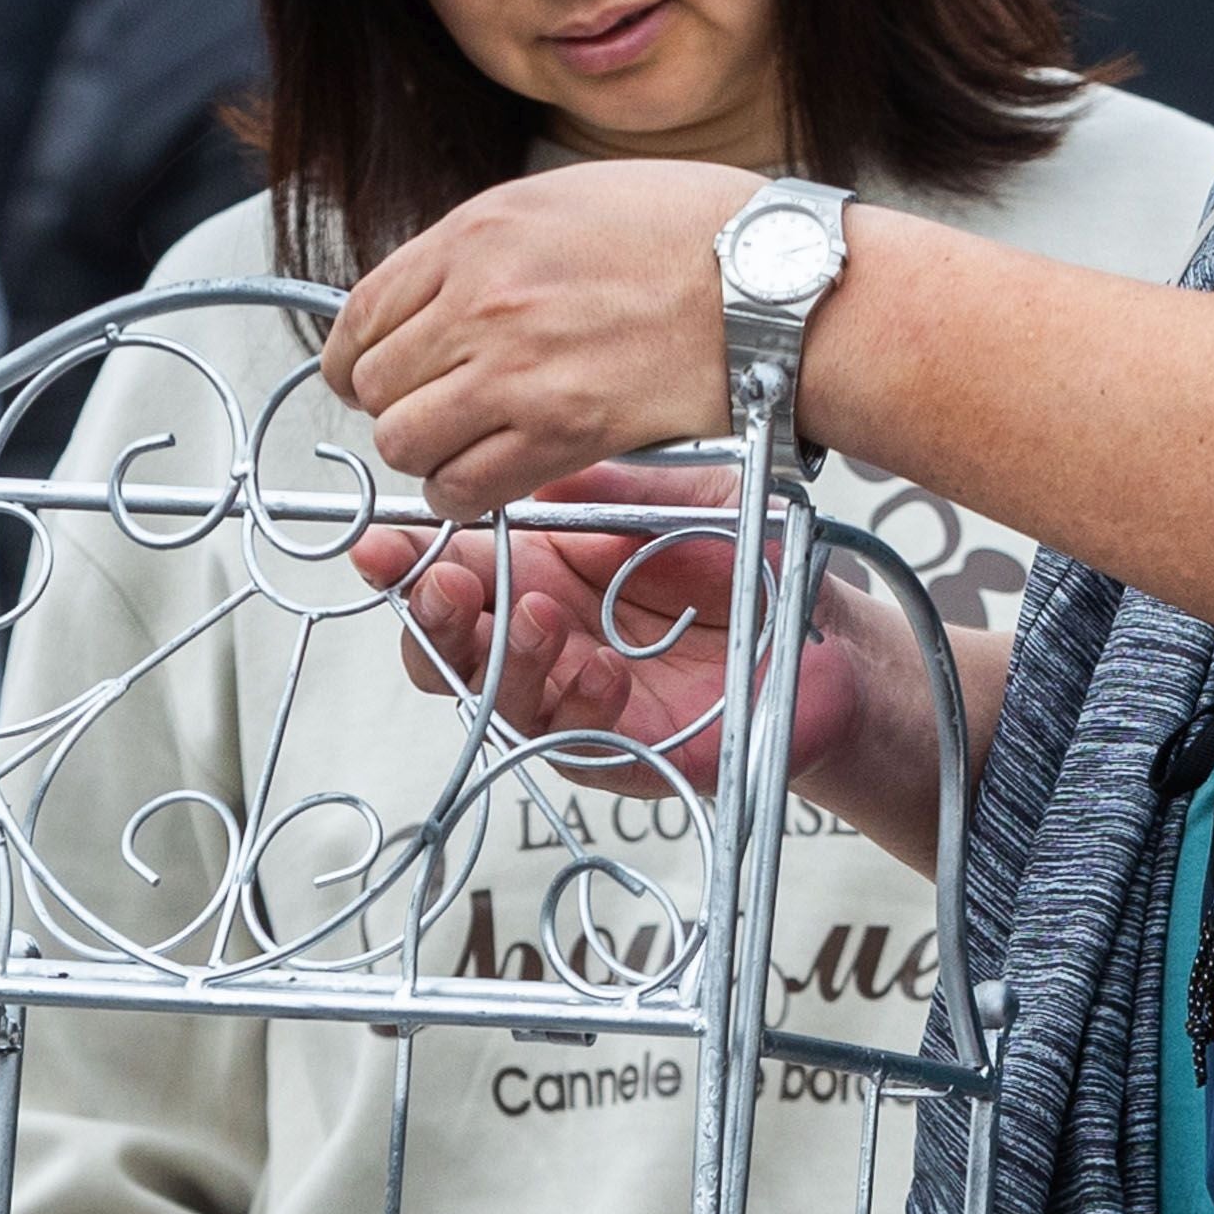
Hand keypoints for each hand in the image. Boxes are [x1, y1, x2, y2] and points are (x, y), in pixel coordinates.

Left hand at [327, 163, 759, 513]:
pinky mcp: (560, 431)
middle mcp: (482, 299)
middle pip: (377, 382)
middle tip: (428, 414)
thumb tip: (443, 287)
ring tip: (460, 449)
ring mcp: (516, 368)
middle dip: (393, 405)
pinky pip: (464, 487)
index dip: (357, 356)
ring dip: (425, 454)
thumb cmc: (699, 233)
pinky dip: (462, 495)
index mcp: (478, 233)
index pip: (362, 310)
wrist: (773, 284)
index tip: (370, 375)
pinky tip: (488, 481)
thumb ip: (494, 243)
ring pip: (406, 441)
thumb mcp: (571, 197)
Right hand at [354, 470, 920, 811]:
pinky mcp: (616, 749)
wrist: (835, 642)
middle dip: (429, 614)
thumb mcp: (686, 499)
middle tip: (442, 583)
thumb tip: (532, 464)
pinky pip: (570, 737)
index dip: (407, 558)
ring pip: (494, 694)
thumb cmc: (754, 565)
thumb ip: (612, 484)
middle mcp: (544, 631)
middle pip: (449, 639)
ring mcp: (572, 694)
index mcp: (541, 565)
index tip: (379, 542)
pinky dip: (575, 702)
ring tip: (537, 615)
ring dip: (500, 656)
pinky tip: (600, 668)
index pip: (452, 563)